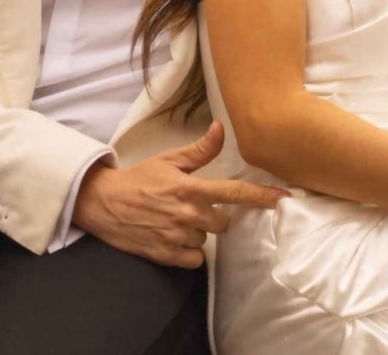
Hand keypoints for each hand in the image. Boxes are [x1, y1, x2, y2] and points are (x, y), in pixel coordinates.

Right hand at [71, 120, 289, 268]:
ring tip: (173, 219)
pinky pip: (193, 259)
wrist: (102, 203)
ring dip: (196, 231)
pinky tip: (170, 236)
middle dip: (213, 215)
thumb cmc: (137, 179)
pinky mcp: (166, 255)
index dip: (262, 196)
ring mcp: (177, 236)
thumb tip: (220, 128)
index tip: (284, 199)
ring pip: (206, 239)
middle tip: (190, 206)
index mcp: (191, 188)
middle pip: (224, 222)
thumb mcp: (168, 160)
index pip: (235, 192)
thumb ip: (199, 151)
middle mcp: (188, 214)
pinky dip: (186, 251)